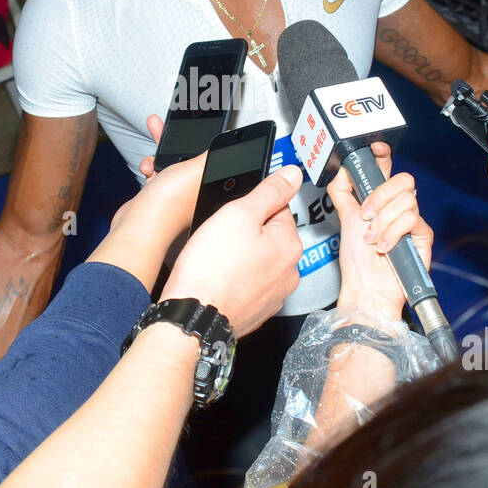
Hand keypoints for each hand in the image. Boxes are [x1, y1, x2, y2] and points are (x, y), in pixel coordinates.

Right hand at [107, 120, 205, 240]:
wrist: (139, 223)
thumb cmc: (170, 204)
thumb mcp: (198, 168)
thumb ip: (214, 153)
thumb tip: (228, 141)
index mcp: (213, 185)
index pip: (216, 157)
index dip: (210, 140)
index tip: (203, 128)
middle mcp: (197, 191)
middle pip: (192, 156)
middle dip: (181, 140)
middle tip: (174, 126)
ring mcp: (177, 194)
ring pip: (173, 163)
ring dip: (162, 152)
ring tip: (156, 141)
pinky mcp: (159, 195)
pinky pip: (157, 172)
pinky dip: (151, 166)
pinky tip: (148, 167)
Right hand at [159, 164, 303, 336]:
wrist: (194, 314)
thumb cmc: (212, 267)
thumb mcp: (239, 213)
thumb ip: (270, 191)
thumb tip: (293, 174)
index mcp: (290, 243)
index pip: (278, 210)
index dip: (251, 209)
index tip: (233, 218)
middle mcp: (290, 271)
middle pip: (270, 237)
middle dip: (248, 234)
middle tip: (221, 240)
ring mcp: (275, 294)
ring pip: (260, 261)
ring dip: (243, 258)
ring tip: (219, 261)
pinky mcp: (259, 310)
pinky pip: (251, 285)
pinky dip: (238, 281)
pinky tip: (220, 280)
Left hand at [327, 142, 430, 319]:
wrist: (367, 290)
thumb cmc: (357, 262)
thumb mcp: (345, 220)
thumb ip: (343, 193)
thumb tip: (342, 170)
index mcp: (380, 199)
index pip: (386, 168)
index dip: (383, 154)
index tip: (376, 148)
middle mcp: (397, 207)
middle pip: (402, 180)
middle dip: (379, 197)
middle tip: (365, 216)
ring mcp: (411, 220)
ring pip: (406, 200)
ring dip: (382, 221)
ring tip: (371, 239)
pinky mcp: (423, 235)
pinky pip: (411, 220)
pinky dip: (392, 233)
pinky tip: (383, 247)